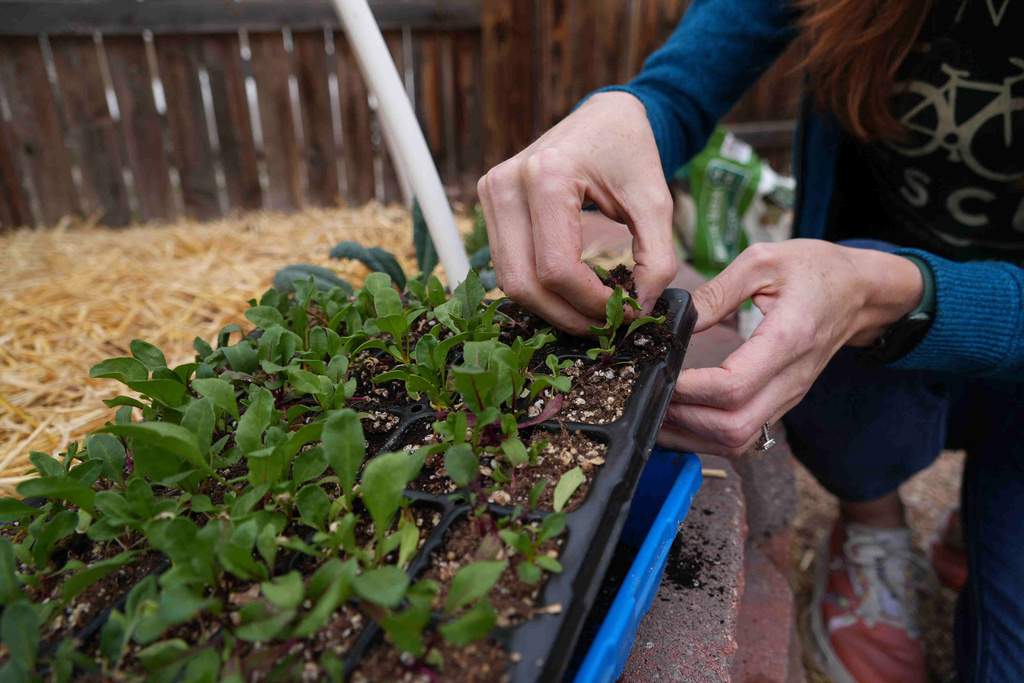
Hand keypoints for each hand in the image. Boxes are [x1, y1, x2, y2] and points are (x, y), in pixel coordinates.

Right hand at [477, 92, 677, 334]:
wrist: (606, 116)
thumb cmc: (631, 153)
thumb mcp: (655, 203)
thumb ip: (656, 260)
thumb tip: (637, 310)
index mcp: (546, 175)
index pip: (557, 268)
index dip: (591, 303)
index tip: (624, 313)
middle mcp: (506, 184)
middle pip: (523, 283)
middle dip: (566, 315)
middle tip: (605, 326)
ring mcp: (491, 193)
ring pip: (509, 281)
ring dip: (550, 307)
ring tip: (591, 312)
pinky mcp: (490, 203)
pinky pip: (507, 264)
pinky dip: (538, 289)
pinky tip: (571, 293)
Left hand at [658, 240, 924, 456]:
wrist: (859, 292)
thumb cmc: (813, 270)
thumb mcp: (763, 260)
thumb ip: (716, 291)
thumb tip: (675, 317)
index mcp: (788, 340)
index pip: (733, 386)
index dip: (689, 389)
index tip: (657, 373)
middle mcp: (791, 380)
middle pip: (733, 428)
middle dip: (683, 420)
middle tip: (647, 396)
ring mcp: (788, 397)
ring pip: (737, 441)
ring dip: (690, 435)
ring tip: (654, 410)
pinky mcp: (781, 404)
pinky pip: (742, 437)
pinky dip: (705, 436)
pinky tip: (678, 417)